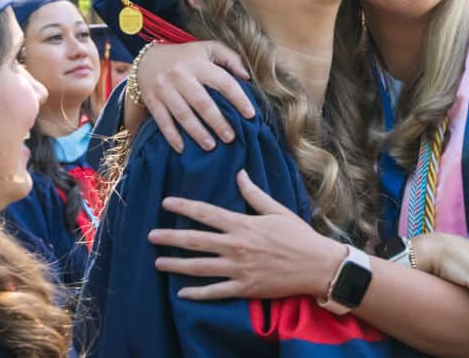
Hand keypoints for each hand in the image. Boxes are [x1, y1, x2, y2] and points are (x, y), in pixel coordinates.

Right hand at [134, 41, 254, 152]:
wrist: (147, 58)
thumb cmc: (185, 56)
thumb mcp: (208, 48)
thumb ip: (230, 58)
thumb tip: (246, 77)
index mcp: (198, 63)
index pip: (223, 82)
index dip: (238, 99)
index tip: (250, 114)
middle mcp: (180, 75)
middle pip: (202, 103)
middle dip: (218, 122)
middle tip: (231, 138)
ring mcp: (164, 89)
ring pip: (183, 115)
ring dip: (198, 133)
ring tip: (211, 146)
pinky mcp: (152, 100)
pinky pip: (162, 121)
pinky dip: (172, 136)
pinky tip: (182, 149)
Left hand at [148, 170, 345, 299]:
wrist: (317, 265)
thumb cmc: (298, 235)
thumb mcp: (277, 209)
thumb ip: (254, 194)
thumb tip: (240, 174)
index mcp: (242, 224)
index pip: (206, 213)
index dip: (183, 207)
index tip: (166, 203)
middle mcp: (236, 246)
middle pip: (195, 241)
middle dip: (170, 238)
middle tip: (150, 236)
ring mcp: (238, 269)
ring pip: (199, 268)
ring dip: (176, 265)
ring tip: (158, 263)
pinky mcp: (244, 288)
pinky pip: (215, 292)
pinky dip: (197, 293)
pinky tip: (181, 293)